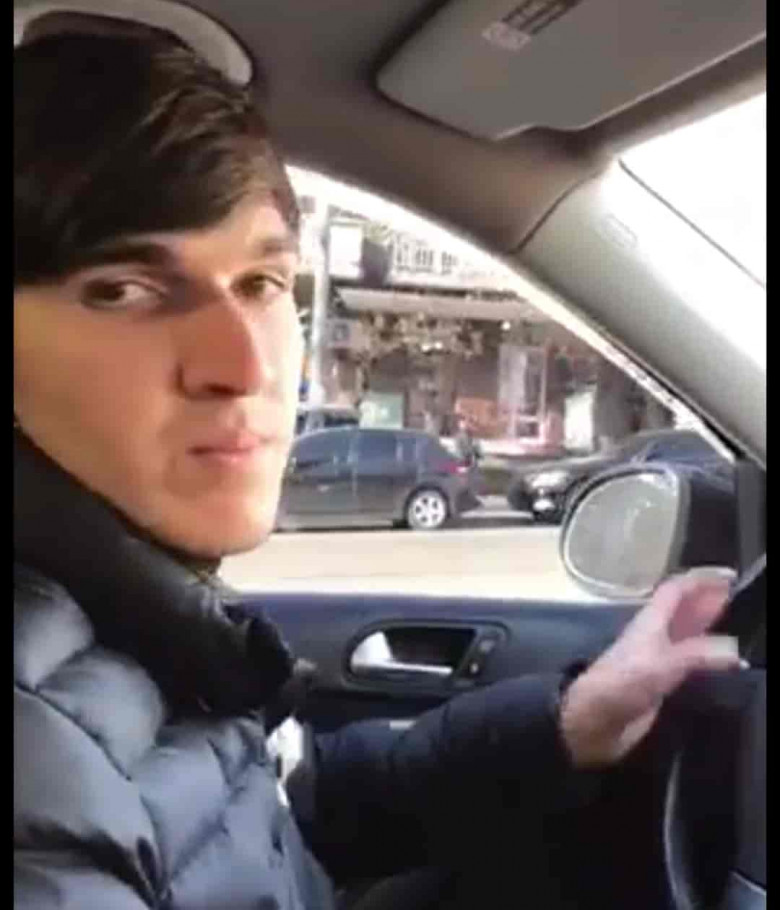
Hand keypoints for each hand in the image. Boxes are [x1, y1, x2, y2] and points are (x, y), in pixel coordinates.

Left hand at [560, 568, 744, 767]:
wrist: (594, 719)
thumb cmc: (621, 683)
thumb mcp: (661, 665)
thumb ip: (697, 655)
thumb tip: (733, 650)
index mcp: (650, 622)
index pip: (676, 590)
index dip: (700, 579)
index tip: (729, 574)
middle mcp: (653, 635)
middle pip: (681, 609)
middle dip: (706, 599)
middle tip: (735, 592)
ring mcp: (655, 658)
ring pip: (685, 633)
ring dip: (706, 624)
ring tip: (732, 619)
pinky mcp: (658, 681)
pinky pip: (687, 659)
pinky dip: (705, 654)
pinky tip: (719, 661)